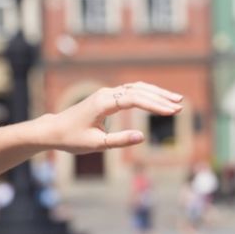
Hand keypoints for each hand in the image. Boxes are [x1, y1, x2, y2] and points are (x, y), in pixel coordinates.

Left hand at [39, 83, 181, 153]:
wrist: (54, 129)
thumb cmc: (72, 138)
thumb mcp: (96, 145)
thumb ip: (119, 140)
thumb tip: (142, 137)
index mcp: (103, 102)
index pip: (134, 99)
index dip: (154, 105)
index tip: (171, 112)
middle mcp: (106, 93)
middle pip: (139, 90)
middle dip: (160, 98)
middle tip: (180, 106)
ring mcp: (107, 93)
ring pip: (136, 88)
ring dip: (156, 93)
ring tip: (176, 100)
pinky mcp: (108, 96)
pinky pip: (131, 91)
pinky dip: (147, 93)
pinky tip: (160, 98)